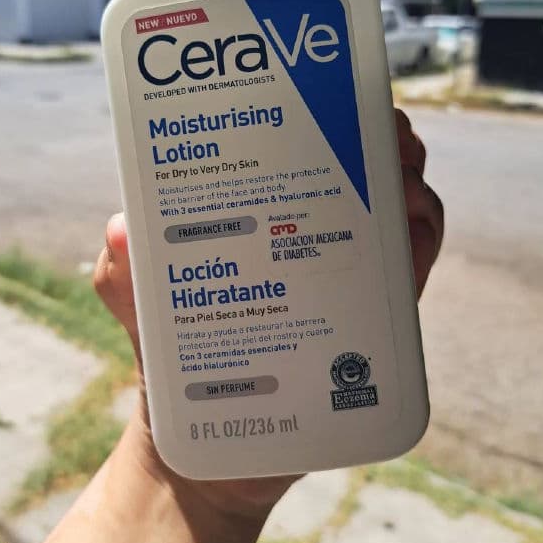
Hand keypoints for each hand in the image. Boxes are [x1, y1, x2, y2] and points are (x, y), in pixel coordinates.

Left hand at [94, 108, 442, 519]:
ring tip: (400, 187)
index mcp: (265, 211)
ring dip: (412, 187)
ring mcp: (346, 276)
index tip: (346, 95)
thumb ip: (122, 266)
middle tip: (387, 139)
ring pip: (401, 212)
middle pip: (368, 166)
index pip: (311, 144)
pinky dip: (420, 246)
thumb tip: (122, 230)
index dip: (337, 111)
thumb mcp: (134, 299)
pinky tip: (411, 235)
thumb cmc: (167, 357)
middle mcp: (313, 234)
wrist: (201, 447)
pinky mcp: (372, 324)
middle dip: (388, 139)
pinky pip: (410, 273)